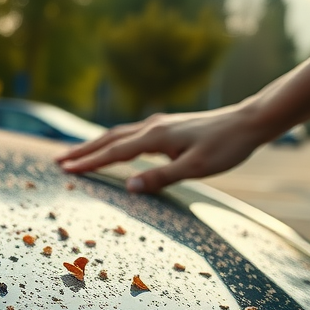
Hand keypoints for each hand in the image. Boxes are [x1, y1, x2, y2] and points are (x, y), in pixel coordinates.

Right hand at [55, 105, 275, 193]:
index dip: (89, 162)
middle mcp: (153, 127)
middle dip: (83, 151)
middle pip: (108, 138)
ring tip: (77, 154)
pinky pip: (131, 134)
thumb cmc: (226, 147)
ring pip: (118, 134)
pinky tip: (113, 147)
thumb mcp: (195, 168)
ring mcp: (160, 124)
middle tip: (58, 161)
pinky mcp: (168, 127)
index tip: (66, 169)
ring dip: (95, 145)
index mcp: (155, 137)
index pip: (114, 152)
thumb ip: (161, 178)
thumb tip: (128, 187)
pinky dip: (113, 141)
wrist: (250, 121)